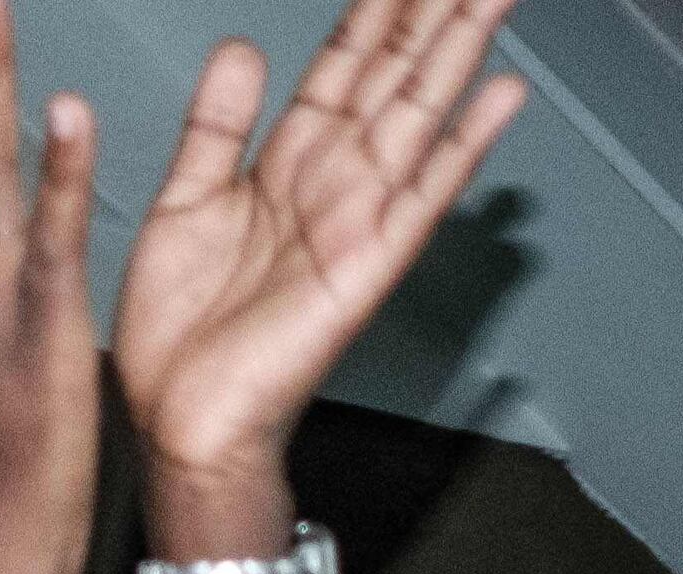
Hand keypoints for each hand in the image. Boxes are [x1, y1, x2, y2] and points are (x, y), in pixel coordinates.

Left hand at [112, 0, 526, 482]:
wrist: (181, 422)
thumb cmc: (183, 336)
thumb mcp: (185, 201)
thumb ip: (219, 124)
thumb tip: (243, 46)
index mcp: (288, 164)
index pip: (344, 64)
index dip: (375, 7)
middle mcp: (332, 183)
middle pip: (393, 74)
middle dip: (430, 10)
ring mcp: (356, 220)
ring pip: (417, 112)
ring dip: (459, 50)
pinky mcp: (367, 266)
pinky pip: (424, 194)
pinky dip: (465, 144)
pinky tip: (501, 95)